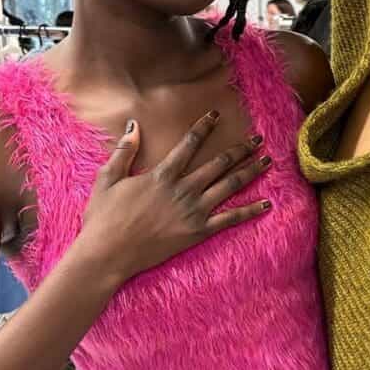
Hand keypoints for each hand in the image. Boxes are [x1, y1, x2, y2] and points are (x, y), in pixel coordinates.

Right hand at [76, 112, 271, 283]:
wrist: (107, 254)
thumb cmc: (103, 218)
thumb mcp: (107, 179)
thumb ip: (124, 151)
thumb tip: (133, 125)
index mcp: (162, 175)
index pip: (189, 143)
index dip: (204, 127)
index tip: (217, 115)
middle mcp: (183, 190)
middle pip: (219, 163)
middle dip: (240, 149)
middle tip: (257, 139)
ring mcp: (194, 212)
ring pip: (230, 186)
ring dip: (250, 171)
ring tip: (266, 160)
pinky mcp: (198, 232)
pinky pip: (231, 220)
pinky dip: (250, 211)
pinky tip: (267, 204)